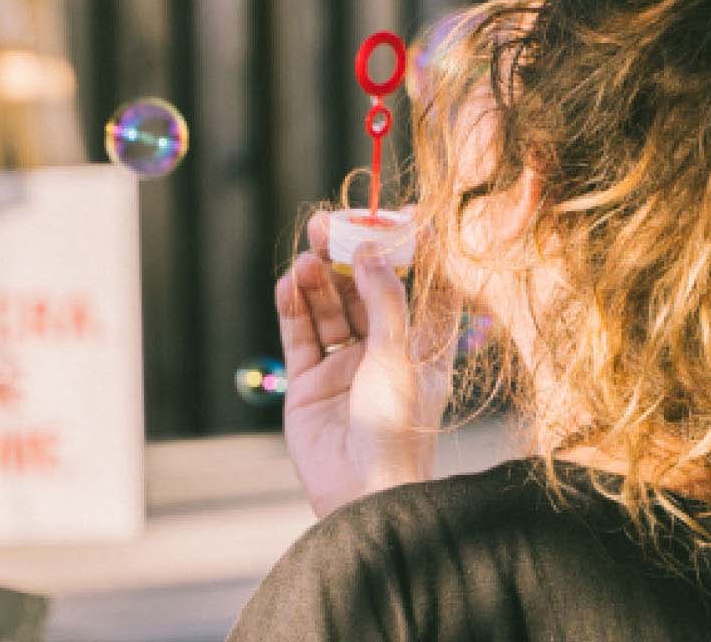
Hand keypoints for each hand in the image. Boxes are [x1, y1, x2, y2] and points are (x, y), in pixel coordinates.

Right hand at [274, 212, 457, 518]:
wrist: (363, 493)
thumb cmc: (399, 428)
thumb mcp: (400, 356)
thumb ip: (386, 300)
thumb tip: (371, 252)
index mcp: (421, 350)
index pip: (416, 290)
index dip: (406, 254)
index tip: (394, 215)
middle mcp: (383, 355)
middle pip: (363, 293)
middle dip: (346, 258)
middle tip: (326, 224)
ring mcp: (344, 370)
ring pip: (329, 310)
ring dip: (318, 281)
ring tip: (307, 258)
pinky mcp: (309, 385)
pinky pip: (299, 337)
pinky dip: (293, 308)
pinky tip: (289, 284)